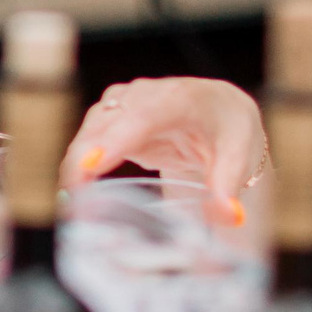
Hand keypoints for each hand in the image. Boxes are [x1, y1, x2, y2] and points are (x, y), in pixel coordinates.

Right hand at [65, 76, 267, 203]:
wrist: (219, 109)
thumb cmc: (229, 129)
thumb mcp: (238, 157)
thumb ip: (227, 187)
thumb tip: (230, 218)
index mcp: (179, 99)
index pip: (143, 116)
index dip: (114, 140)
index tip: (90, 166)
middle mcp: (145, 94)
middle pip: (106, 123)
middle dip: (84, 157)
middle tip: (74, 196)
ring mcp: (124, 103)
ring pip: (91, 130)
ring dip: (77, 162)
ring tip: (73, 199)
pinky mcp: (111, 117)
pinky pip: (88, 139)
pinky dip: (79, 162)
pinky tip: (75, 186)